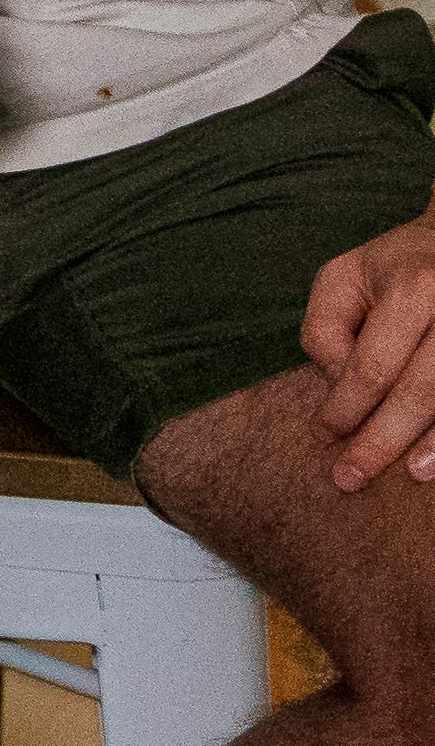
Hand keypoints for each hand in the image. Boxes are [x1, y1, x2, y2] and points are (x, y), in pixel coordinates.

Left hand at [299, 208, 434, 485]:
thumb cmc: (393, 267)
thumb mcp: (342, 278)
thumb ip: (326, 329)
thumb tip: (336, 386)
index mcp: (414, 288)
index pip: (373, 366)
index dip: (344, 408)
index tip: (323, 434)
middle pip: (419, 392)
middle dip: (382, 441)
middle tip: (349, 478)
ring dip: (433, 445)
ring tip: (409, 474)